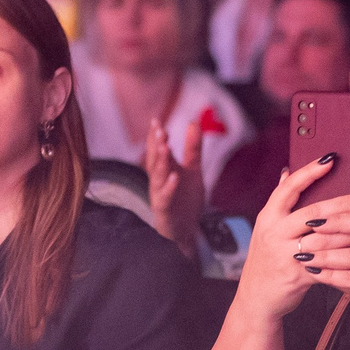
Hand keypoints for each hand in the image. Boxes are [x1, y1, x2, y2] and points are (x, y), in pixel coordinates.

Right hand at [145, 113, 205, 251]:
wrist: (187, 229)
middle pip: (155, 161)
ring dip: (161, 163)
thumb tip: (193, 122)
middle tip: (160, 130)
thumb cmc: (185, 198)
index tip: (156, 120)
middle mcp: (158, 181)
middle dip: (156, 145)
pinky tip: (175, 177)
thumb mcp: (193, 170)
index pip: (156, 150)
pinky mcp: (165, 211)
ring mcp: (159, 195)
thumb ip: (193, 148)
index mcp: (163, 170)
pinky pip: (165, 198)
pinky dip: (169, 188)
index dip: (155, 136)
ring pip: (158, 178)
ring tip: (165, 147)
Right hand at [233, 153, 349, 325]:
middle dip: (343, 202)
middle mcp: (274, 232)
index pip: (289, 187)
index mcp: (268, 216)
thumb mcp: (267, 229)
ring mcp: (285, 254)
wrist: (257, 298)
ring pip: (324, 238)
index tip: (331, 157)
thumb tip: (288, 171)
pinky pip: (327, 263)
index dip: (310, 171)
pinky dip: (345, 256)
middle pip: (313, 212)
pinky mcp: (297, 275)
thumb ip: (280, 203)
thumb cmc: (268, 259)